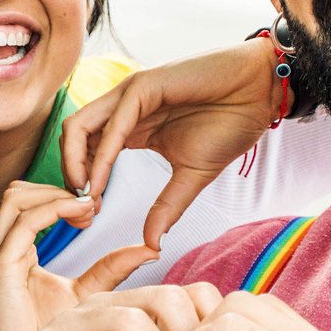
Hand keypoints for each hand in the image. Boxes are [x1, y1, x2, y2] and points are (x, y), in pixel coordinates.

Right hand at [0, 180, 158, 330]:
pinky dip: (55, 211)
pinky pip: (24, 225)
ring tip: (91, 211)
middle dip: (58, 189)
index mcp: (8, 254)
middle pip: (17, 191)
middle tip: (95, 206)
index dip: (61, 196)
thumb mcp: (83, 298)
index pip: (27, 203)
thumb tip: (149, 248)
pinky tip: (84, 219)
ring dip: (57, 196)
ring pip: (16, 198)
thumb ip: (109, 270)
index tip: (96, 208)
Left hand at [61, 38, 281, 248]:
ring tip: (86, 197)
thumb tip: (151, 244)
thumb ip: (167, 207)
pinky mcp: (143, 86)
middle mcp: (122, 110)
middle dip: (69, 177)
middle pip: (72, 140)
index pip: (85, 154)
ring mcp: (129, 95)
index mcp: (129, 128)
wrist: (260, 93)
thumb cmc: (229, 125)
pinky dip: (101, 156)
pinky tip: (99, 181)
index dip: (81, 185)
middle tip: (80, 211)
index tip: (89, 216)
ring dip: (74, 165)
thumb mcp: (192, 176)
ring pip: (78, 127)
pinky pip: (113, 124)